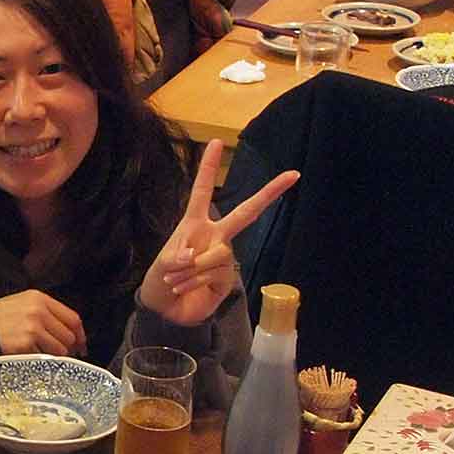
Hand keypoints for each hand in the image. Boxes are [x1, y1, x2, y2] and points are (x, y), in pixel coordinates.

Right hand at [0, 289, 86, 355]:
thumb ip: (48, 313)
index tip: (81, 345)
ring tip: (42, 354)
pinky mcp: (25, 344)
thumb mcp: (24, 304)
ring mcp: (32, 328)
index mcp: (40, 299)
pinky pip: (44, 357)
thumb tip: (73, 334)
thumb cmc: (1, 318)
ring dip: (55, 356)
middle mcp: (38, 311)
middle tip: (61, 354)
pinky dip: (41, 360)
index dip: (80, 334)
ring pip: (60, 349)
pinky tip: (31, 356)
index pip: (72, 318)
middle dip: (67, 348)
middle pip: (69, 336)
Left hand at [138, 140, 300, 326]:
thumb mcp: (160, 266)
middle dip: (269, 193)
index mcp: (194, 224)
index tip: (216, 142)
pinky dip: (194, 281)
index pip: (202, 191)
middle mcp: (214, 235)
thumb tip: (193, 254)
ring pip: (216, 253)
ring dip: (190, 269)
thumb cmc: (160, 282)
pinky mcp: (227, 275)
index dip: (207, 167)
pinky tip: (185, 288)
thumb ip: (175, 258)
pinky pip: (215, 271)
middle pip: (245, 212)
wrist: (166, 311)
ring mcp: (223, 255)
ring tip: (176, 280)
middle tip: (293, 174)